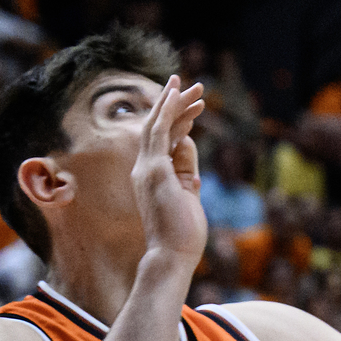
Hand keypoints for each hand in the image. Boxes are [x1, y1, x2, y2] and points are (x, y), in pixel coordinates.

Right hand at [132, 77, 207, 266]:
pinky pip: (158, 132)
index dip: (180, 120)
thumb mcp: (188, 192)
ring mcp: (146, 169)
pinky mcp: (154, 170)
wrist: (172, 255)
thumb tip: (188, 144)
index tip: (197, 107)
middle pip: (157, 127)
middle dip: (175, 104)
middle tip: (193, 85)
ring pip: (157, 124)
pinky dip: (167, 111)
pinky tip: (176, 96)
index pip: (164, 140)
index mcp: (152, 175)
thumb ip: (186, 168)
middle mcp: (144, 169)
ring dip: (174, 102)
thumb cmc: (181, 232)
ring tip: (193, 85)